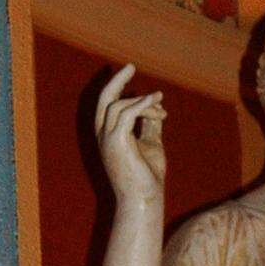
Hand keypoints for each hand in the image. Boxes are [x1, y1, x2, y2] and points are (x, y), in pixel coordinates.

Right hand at [95, 64, 166, 203]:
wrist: (144, 199)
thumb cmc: (147, 176)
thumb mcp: (151, 144)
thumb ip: (151, 125)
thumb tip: (156, 109)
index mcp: (109, 136)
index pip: (110, 106)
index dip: (126, 93)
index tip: (155, 97)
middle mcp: (103, 136)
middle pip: (104, 99)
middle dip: (116, 80)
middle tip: (131, 66)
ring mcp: (107, 139)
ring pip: (119, 105)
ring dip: (143, 102)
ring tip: (160, 103)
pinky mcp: (116, 143)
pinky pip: (125, 114)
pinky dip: (141, 104)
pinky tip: (156, 101)